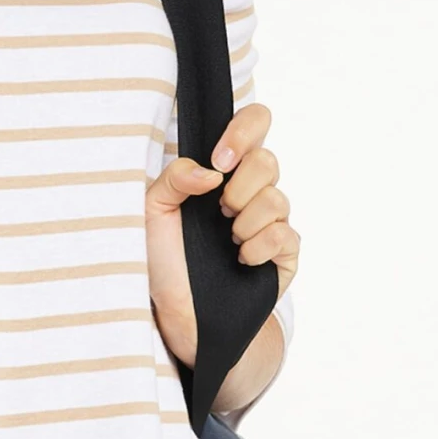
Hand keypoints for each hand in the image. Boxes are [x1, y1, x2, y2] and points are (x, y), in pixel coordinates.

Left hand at [144, 102, 299, 367]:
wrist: (179, 315)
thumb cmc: (164, 260)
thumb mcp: (152, 213)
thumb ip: (173, 178)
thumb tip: (211, 170)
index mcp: (223, 170)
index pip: (255, 123)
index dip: (244, 131)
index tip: (219, 160)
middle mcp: (252, 190)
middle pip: (269, 160)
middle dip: (239, 187)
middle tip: (218, 211)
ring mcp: (271, 221)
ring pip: (277, 199)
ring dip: (244, 221)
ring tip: (226, 239)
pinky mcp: (284, 252)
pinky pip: (285, 235)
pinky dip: (257, 247)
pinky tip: (240, 260)